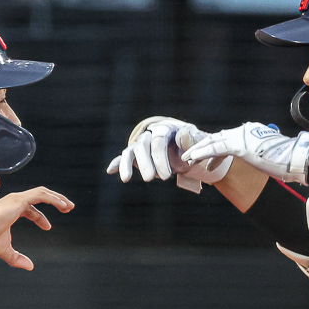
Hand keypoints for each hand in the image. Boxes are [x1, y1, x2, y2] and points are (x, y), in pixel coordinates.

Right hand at [0, 187, 73, 269]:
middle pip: (39, 196)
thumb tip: (30, 267)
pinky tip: (63, 205)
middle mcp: (14, 201)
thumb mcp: (4, 250)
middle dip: (54, 201)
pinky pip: (41, 195)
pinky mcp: (19, 199)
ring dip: (57, 197)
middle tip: (68, 208)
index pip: (29, 209)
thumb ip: (16, 258)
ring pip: (42, 192)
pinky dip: (54, 198)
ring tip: (69, 206)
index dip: (40, 217)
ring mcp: (17, 198)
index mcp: (10, 209)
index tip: (48, 227)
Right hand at [106, 116, 232, 192]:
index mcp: (165, 129)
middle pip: (143, 146)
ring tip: (126, 179)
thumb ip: (191, 140)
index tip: (167, 176)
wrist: (190, 150)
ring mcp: (142, 144)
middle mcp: (150, 134)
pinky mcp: (136, 154)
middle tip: (151, 179)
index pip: (159, 141)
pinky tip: (110, 170)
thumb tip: (182, 133)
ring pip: (131, 151)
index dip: (160, 158)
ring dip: (127, 165)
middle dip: (145, 163)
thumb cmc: (195, 147)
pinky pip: (125, 157)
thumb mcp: (198, 143)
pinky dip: (117, 163)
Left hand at [182, 122, 308, 184]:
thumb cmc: (288, 162)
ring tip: (186, 157)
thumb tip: (258, 158)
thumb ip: (259, 154)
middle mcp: (246, 130)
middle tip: (190, 155)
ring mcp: (242, 136)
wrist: (297, 161)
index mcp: (253, 131)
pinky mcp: (239, 146)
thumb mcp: (271, 156)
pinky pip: (215, 149)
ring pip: (214, 142)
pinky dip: (202, 153)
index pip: (229, 139)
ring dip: (198, 150)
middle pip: (219, 138)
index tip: (206, 158)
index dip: (215, 148)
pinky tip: (193, 158)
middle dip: (203, 147)